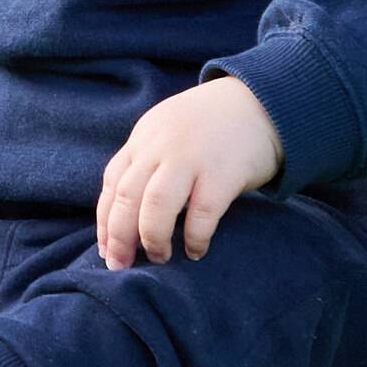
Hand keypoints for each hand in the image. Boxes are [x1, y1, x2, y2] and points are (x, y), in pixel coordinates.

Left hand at [94, 79, 283, 266]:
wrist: (261, 102)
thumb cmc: (212, 125)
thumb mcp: (169, 132)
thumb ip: (148, 161)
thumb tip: (128, 214)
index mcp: (144, 137)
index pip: (113, 182)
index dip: (105, 219)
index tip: (104, 248)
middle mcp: (161, 146)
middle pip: (127, 196)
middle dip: (119, 236)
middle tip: (120, 265)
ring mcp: (191, 158)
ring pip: (156, 205)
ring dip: (152, 238)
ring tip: (159, 258)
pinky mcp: (223, 173)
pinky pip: (201, 213)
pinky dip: (194, 237)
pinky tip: (195, 251)